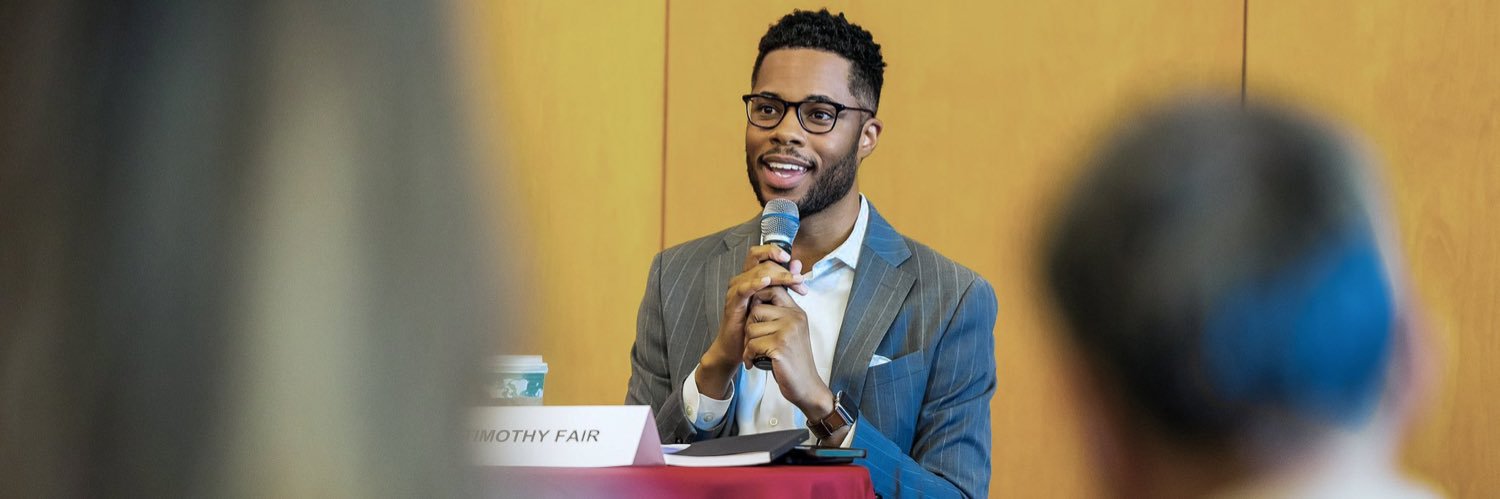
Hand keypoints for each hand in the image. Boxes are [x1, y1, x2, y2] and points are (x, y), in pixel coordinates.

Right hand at [696, 245, 807, 398]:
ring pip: (756, 272)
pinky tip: (766, 282)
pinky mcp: (732, 303)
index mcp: (750, 277)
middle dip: (783, 269)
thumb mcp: (774, 301)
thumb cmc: (755, 325)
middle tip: (799, 280)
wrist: (739, 348)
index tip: (794, 263)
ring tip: (792, 280)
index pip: (761, 254)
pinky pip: (743, 289)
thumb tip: (797, 264)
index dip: (776, 252)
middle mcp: (741, 280)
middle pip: (762, 261)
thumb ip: (784, 282)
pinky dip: (755, 283)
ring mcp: (736, 290)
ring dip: (777, 275)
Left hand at [743, 285, 833, 418]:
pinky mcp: (780, 346)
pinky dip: (748, 356)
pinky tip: (753, 363)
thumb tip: (755, 298)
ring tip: (756, 354)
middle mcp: (794, 318)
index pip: (773, 289)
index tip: (754, 318)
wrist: (806, 386)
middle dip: (749, 328)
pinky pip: (752, 345)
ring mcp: (788, 331)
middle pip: (756, 310)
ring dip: (748, 345)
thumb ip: (778, 316)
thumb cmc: (793, 361)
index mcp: (797, 312)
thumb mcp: (790, 333)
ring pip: (751, 328)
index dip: (758, 298)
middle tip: (754, 343)